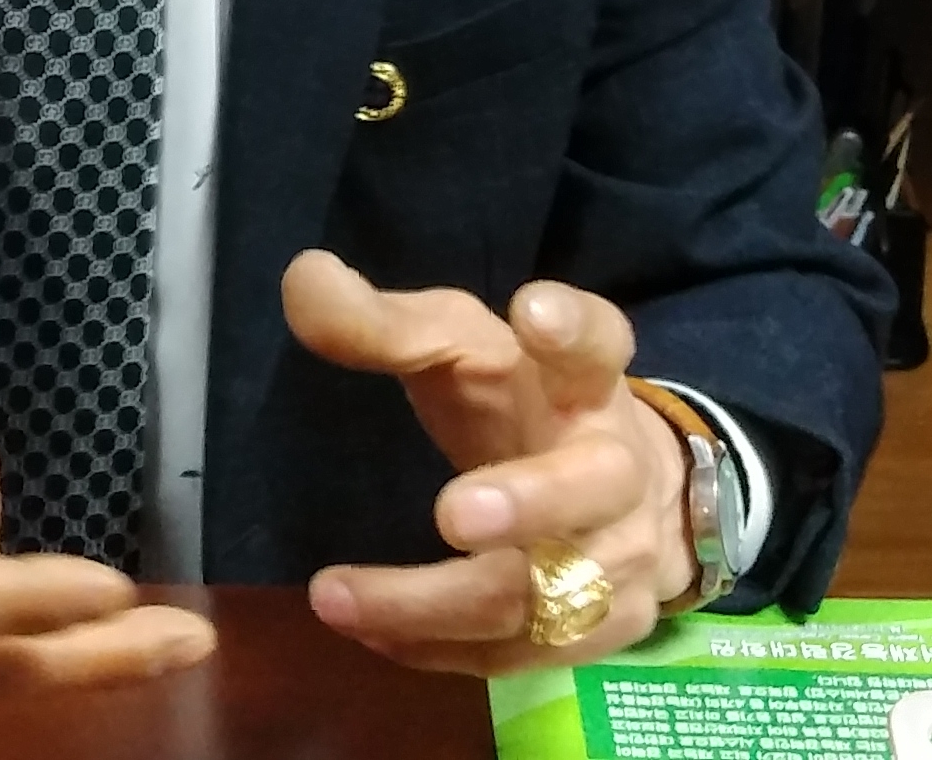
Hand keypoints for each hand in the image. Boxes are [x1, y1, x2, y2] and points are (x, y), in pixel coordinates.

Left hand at [281, 250, 692, 675]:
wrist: (628, 493)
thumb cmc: (520, 402)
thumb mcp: (459, 345)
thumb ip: (386, 323)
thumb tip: (304, 279)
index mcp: (583, 380)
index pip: (595, 342)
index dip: (571, 327)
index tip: (535, 312)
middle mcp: (617, 467)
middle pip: (591, 486)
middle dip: (527, 502)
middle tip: (454, 513)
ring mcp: (620, 559)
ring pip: (547, 597)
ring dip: (440, 603)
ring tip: (336, 594)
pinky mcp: (603, 632)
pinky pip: (517, 653)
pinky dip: (438, 647)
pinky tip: (366, 630)